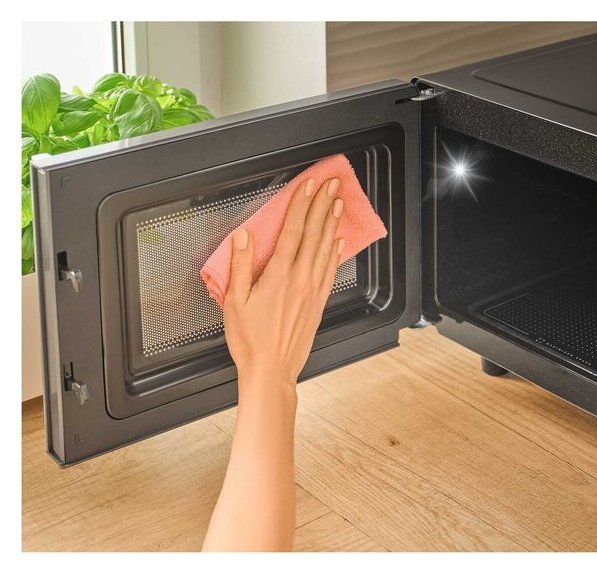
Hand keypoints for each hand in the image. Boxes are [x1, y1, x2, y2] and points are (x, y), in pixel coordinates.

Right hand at [223, 177, 344, 399]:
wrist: (272, 370)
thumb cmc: (250, 340)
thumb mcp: (234, 301)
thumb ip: (239, 266)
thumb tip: (242, 236)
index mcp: (278, 275)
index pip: (293, 230)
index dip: (302, 205)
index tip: (310, 185)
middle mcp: (301, 279)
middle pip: (315, 234)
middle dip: (323, 205)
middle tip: (333, 184)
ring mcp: (313, 290)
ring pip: (326, 249)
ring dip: (332, 223)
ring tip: (338, 203)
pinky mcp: (319, 302)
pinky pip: (331, 271)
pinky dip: (335, 253)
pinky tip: (339, 241)